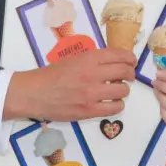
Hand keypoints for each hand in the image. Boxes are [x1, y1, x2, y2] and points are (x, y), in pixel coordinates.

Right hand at [4, 48, 134, 121]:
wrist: (33, 93)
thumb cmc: (51, 75)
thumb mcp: (72, 60)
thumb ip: (92, 60)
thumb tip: (114, 63)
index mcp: (88, 58)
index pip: (120, 55)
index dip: (130, 58)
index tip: (131, 62)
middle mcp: (92, 74)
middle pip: (125, 71)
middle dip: (130, 74)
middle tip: (126, 77)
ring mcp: (91, 93)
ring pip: (123, 90)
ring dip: (123, 90)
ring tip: (116, 91)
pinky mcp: (88, 110)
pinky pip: (115, 108)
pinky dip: (117, 105)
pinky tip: (111, 103)